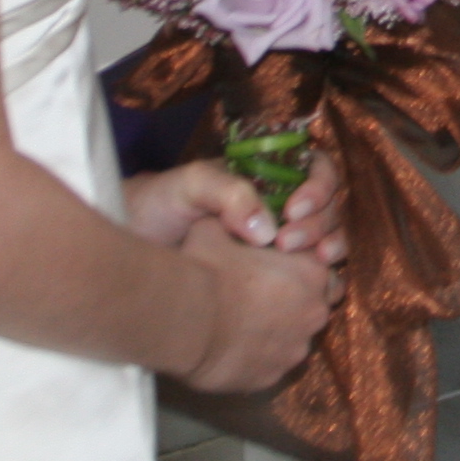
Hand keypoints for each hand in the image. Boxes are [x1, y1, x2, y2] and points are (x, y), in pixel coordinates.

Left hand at [122, 151, 352, 268]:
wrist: (128, 253)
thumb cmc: (155, 208)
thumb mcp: (189, 187)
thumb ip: (228, 193)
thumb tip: (268, 228)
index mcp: (267, 177)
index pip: (315, 171)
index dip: (318, 187)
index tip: (295, 210)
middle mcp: (281, 207)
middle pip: (328, 207)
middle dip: (319, 223)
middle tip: (287, 242)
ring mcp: (280, 244)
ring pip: (328, 239)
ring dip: (331, 247)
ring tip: (315, 264)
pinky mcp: (275, 278)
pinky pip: (312, 275)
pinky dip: (321, 280)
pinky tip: (311, 289)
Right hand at [170, 226, 338, 393]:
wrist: (186, 321)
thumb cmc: (207, 267)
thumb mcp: (219, 227)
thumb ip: (239, 221)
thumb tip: (238, 220)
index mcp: (312, 272)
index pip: (320, 267)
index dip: (297, 267)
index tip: (273, 268)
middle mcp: (315, 312)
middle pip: (316, 305)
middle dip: (296, 301)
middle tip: (262, 297)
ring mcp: (296, 349)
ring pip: (296, 338)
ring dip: (278, 331)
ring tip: (244, 325)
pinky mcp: (274, 377)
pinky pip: (272, 364)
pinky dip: (258, 357)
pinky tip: (233, 349)